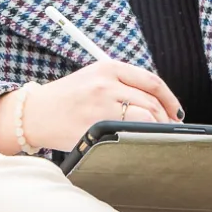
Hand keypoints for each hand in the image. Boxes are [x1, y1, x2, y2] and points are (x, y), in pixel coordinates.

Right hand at [22, 60, 183, 152]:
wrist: (35, 113)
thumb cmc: (68, 98)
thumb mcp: (94, 77)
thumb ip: (123, 83)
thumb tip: (159, 104)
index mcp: (108, 67)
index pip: (151, 81)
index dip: (170, 99)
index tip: (176, 112)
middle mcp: (106, 83)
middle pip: (151, 102)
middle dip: (167, 119)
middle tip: (172, 131)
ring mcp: (101, 105)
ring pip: (145, 119)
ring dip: (158, 131)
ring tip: (159, 139)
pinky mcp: (95, 126)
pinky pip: (128, 134)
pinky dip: (141, 139)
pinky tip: (142, 144)